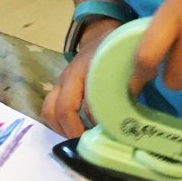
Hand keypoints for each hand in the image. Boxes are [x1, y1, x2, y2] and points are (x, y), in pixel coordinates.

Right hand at [41, 18, 122, 137]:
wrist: (100, 37)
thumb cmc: (115, 53)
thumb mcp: (127, 65)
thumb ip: (132, 86)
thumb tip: (132, 117)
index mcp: (87, 69)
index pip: (88, 103)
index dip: (98, 122)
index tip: (110, 135)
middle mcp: (68, 77)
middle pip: (59, 110)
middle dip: (73, 131)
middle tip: (90, 143)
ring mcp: (59, 84)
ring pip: (49, 112)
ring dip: (62, 130)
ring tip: (80, 140)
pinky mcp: (57, 90)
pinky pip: (50, 111)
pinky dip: (60, 125)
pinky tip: (76, 131)